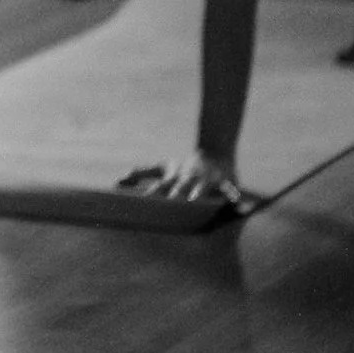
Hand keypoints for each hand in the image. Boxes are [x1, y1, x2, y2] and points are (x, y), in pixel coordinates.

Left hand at [117, 152, 256, 213]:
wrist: (213, 151)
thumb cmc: (182, 167)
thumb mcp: (162, 168)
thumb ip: (141, 174)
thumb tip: (116, 182)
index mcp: (174, 177)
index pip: (160, 185)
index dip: (152, 192)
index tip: (142, 200)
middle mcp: (189, 177)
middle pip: (181, 185)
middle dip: (176, 192)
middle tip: (170, 201)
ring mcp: (207, 178)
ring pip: (202, 185)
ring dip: (198, 191)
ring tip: (194, 200)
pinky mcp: (225, 180)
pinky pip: (230, 188)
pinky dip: (233, 193)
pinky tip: (237, 201)